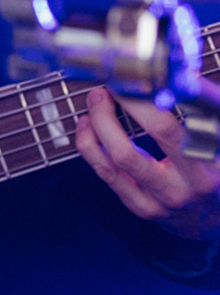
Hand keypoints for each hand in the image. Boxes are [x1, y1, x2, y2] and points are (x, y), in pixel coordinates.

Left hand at [74, 87, 219, 241]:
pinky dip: (91, 145)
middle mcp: (197, 180)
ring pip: (123, 156)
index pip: (202, 117)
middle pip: (161, 133)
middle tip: (117, 83)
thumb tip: (180, 76)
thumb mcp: (218, 140)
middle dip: (134, 100)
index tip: (155, 72)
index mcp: (218, 160)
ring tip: (97, 99)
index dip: (178, 91)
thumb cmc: (214, 171)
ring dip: (102, 121)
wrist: (212, 221)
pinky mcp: (143, 207)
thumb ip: (206, 109)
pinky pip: (107, 174)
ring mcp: (168, 197)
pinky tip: (88, 125)